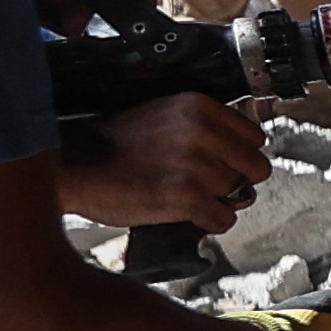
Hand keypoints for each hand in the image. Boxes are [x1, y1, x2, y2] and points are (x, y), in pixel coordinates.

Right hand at [61, 92, 267, 232]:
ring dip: (217, 202)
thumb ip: (204, 128)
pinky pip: (224, 219)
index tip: (223, 165)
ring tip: (184, 196)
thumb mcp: (164, 116)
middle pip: (255, 168)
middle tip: (207, 186)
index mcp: (199, 107)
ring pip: (240, 195)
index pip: (255, 137)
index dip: (240, 156)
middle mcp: (202, 132)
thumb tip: (244, 154)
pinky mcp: (186, 196)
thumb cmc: (114, 147)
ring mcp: (195, 164)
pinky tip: (186, 215)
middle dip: (237, 181)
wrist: (74, 167)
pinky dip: (208, 223)